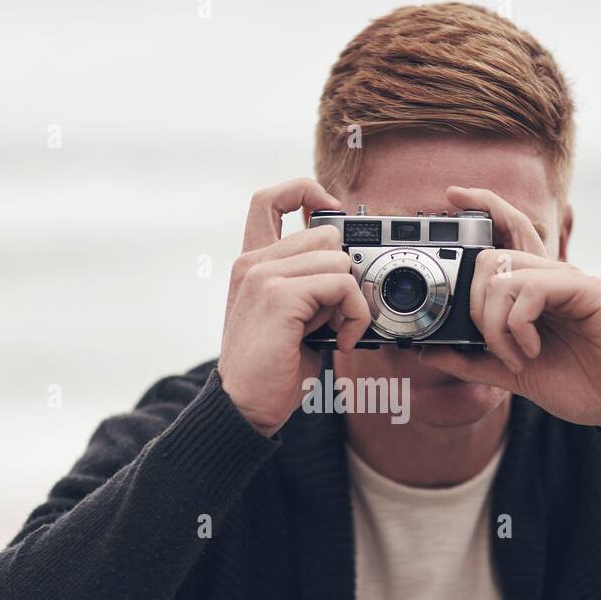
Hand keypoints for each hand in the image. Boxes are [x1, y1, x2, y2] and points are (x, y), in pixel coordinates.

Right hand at [218, 178, 371, 436]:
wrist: (245, 408)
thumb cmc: (272, 368)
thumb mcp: (292, 315)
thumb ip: (310, 283)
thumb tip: (352, 266)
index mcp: (250, 262)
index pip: (270, 198)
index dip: (306, 191)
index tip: (333, 212)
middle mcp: (252, 262)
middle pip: (326, 233)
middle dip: (344, 271)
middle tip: (337, 314)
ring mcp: (263, 276)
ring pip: (339, 259)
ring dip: (352, 299)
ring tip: (337, 331)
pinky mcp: (279, 296)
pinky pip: (342, 285)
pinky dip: (355, 316)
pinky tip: (342, 341)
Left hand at [418, 186, 600, 430]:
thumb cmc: (580, 384)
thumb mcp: (512, 373)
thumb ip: (472, 360)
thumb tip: (426, 351)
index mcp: (533, 290)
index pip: (501, 237)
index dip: (480, 208)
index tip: (453, 193)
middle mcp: (550, 278)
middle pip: (490, 256)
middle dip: (472, 304)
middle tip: (487, 344)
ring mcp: (570, 281)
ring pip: (505, 274)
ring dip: (494, 324)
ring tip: (513, 356)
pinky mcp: (588, 291)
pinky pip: (532, 289)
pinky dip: (518, 325)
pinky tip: (530, 351)